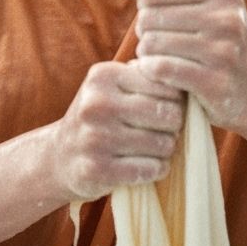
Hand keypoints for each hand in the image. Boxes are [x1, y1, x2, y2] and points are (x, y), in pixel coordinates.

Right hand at [51, 59, 185, 201]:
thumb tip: (186, 79)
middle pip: (167, 113)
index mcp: (104, 76)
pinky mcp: (97, 170)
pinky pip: (150, 169)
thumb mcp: (113, 86)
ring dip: (167, 149)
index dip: (176, 99)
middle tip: (167, 131)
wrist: (60, 156)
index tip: (168, 108)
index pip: (165, 83)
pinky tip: (149, 166)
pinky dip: (157, 169)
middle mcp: (96, 104)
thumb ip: (145, 76)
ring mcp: (95, 138)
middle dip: (175, 125)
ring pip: (162, 144)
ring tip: (156, 148)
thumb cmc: (101, 116)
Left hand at [123, 0, 246, 130]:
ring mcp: (224, 51)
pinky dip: (150, 70)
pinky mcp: (215, 82)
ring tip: (154, 56)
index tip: (154, 14)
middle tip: (154, 40)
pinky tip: (156, 72)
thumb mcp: (203, 6)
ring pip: (153, 42)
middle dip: (144, 30)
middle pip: (152, 16)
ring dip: (145, 52)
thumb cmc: (219, 42)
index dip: (145, 2)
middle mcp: (227, 18)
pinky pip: (162, 68)